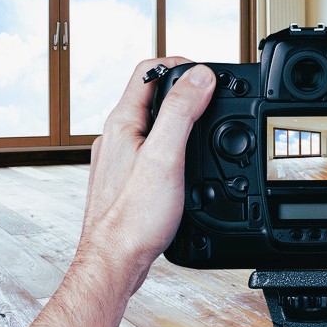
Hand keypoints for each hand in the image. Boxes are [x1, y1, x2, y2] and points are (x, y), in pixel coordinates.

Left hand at [78, 58, 215, 281]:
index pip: (147, 71)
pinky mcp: (124, 180)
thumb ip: (181, 111)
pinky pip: (149, 150)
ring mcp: (118, 159)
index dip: (179, 64)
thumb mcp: (166, 156)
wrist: (114, 262)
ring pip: (150, 124)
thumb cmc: (133, 218)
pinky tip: (185, 163)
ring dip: (178, 118)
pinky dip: (171, 146)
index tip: (206, 73)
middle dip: (183, 90)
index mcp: (122, 123)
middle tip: (212, 97)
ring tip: (204, 124)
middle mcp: (116, 137)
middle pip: (150, 95)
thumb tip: (200, 76)